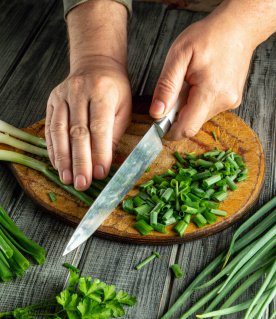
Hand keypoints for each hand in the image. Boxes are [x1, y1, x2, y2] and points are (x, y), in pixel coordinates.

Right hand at [45, 57, 130, 190]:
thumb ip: (114, 133)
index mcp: (102, 92)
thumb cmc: (114, 90)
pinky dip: (53, 148)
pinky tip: (57, 164)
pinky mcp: (51, 101)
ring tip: (67, 178)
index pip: (100, 127)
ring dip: (63, 158)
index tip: (101, 173)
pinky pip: (50, 128)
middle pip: (78, 131)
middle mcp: (79, 92)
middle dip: (80, 161)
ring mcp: (62, 96)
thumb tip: (105, 163)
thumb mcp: (124, 108)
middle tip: (82, 183)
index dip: (100, 152)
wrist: (95, 64)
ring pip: (60, 131)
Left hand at [149, 6, 255, 138]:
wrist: (238, 27)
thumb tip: (156, 113)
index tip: (159, 123)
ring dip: (188, 107)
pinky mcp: (232, 101)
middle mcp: (224, 102)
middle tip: (176, 91)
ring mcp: (230, 103)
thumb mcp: (179, 56)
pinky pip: (208, 110)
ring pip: (199, 118)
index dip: (169, 131)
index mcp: (210, 92)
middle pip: (192, 124)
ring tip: (190, 82)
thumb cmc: (209, 36)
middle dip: (177, 115)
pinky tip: (200, 83)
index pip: (186, 128)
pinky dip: (198, 102)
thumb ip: (166, 87)